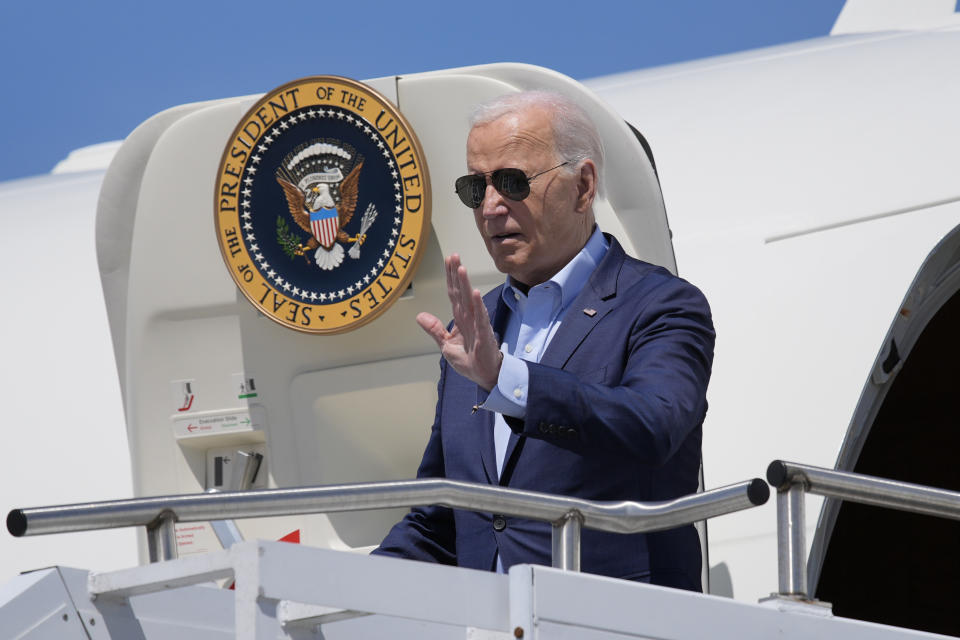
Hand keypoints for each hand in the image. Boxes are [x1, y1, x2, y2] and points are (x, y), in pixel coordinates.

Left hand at [417, 254, 502, 390]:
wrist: (485, 376)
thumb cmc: (470, 360)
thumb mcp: (446, 345)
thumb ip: (435, 329)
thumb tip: (420, 316)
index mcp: (460, 318)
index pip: (453, 293)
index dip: (450, 277)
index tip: (449, 260)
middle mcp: (469, 318)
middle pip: (460, 292)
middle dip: (457, 274)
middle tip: (454, 256)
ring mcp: (477, 325)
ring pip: (469, 301)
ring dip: (465, 284)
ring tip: (462, 269)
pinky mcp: (483, 335)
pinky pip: (480, 318)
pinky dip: (477, 305)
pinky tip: (475, 292)